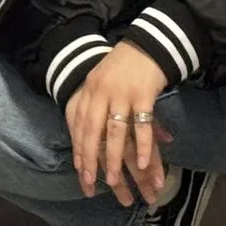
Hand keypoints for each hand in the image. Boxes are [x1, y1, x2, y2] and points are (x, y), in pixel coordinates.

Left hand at [65, 41, 170, 206]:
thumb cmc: (123, 67)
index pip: (79, 124)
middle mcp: (101, 92)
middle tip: (91, 182)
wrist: (147, 44)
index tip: (79, 171)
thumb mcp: (101, 82)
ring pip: (115, 131)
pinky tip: (143, 163)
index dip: (79, 147)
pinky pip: (142, 124)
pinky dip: (143, 145)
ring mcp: (122, 93)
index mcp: (89, 90)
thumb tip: (91, 134)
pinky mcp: (143, 94)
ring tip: (114, 180)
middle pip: (93, 130)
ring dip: (114, 157)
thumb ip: (95, 104)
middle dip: (91, 158)